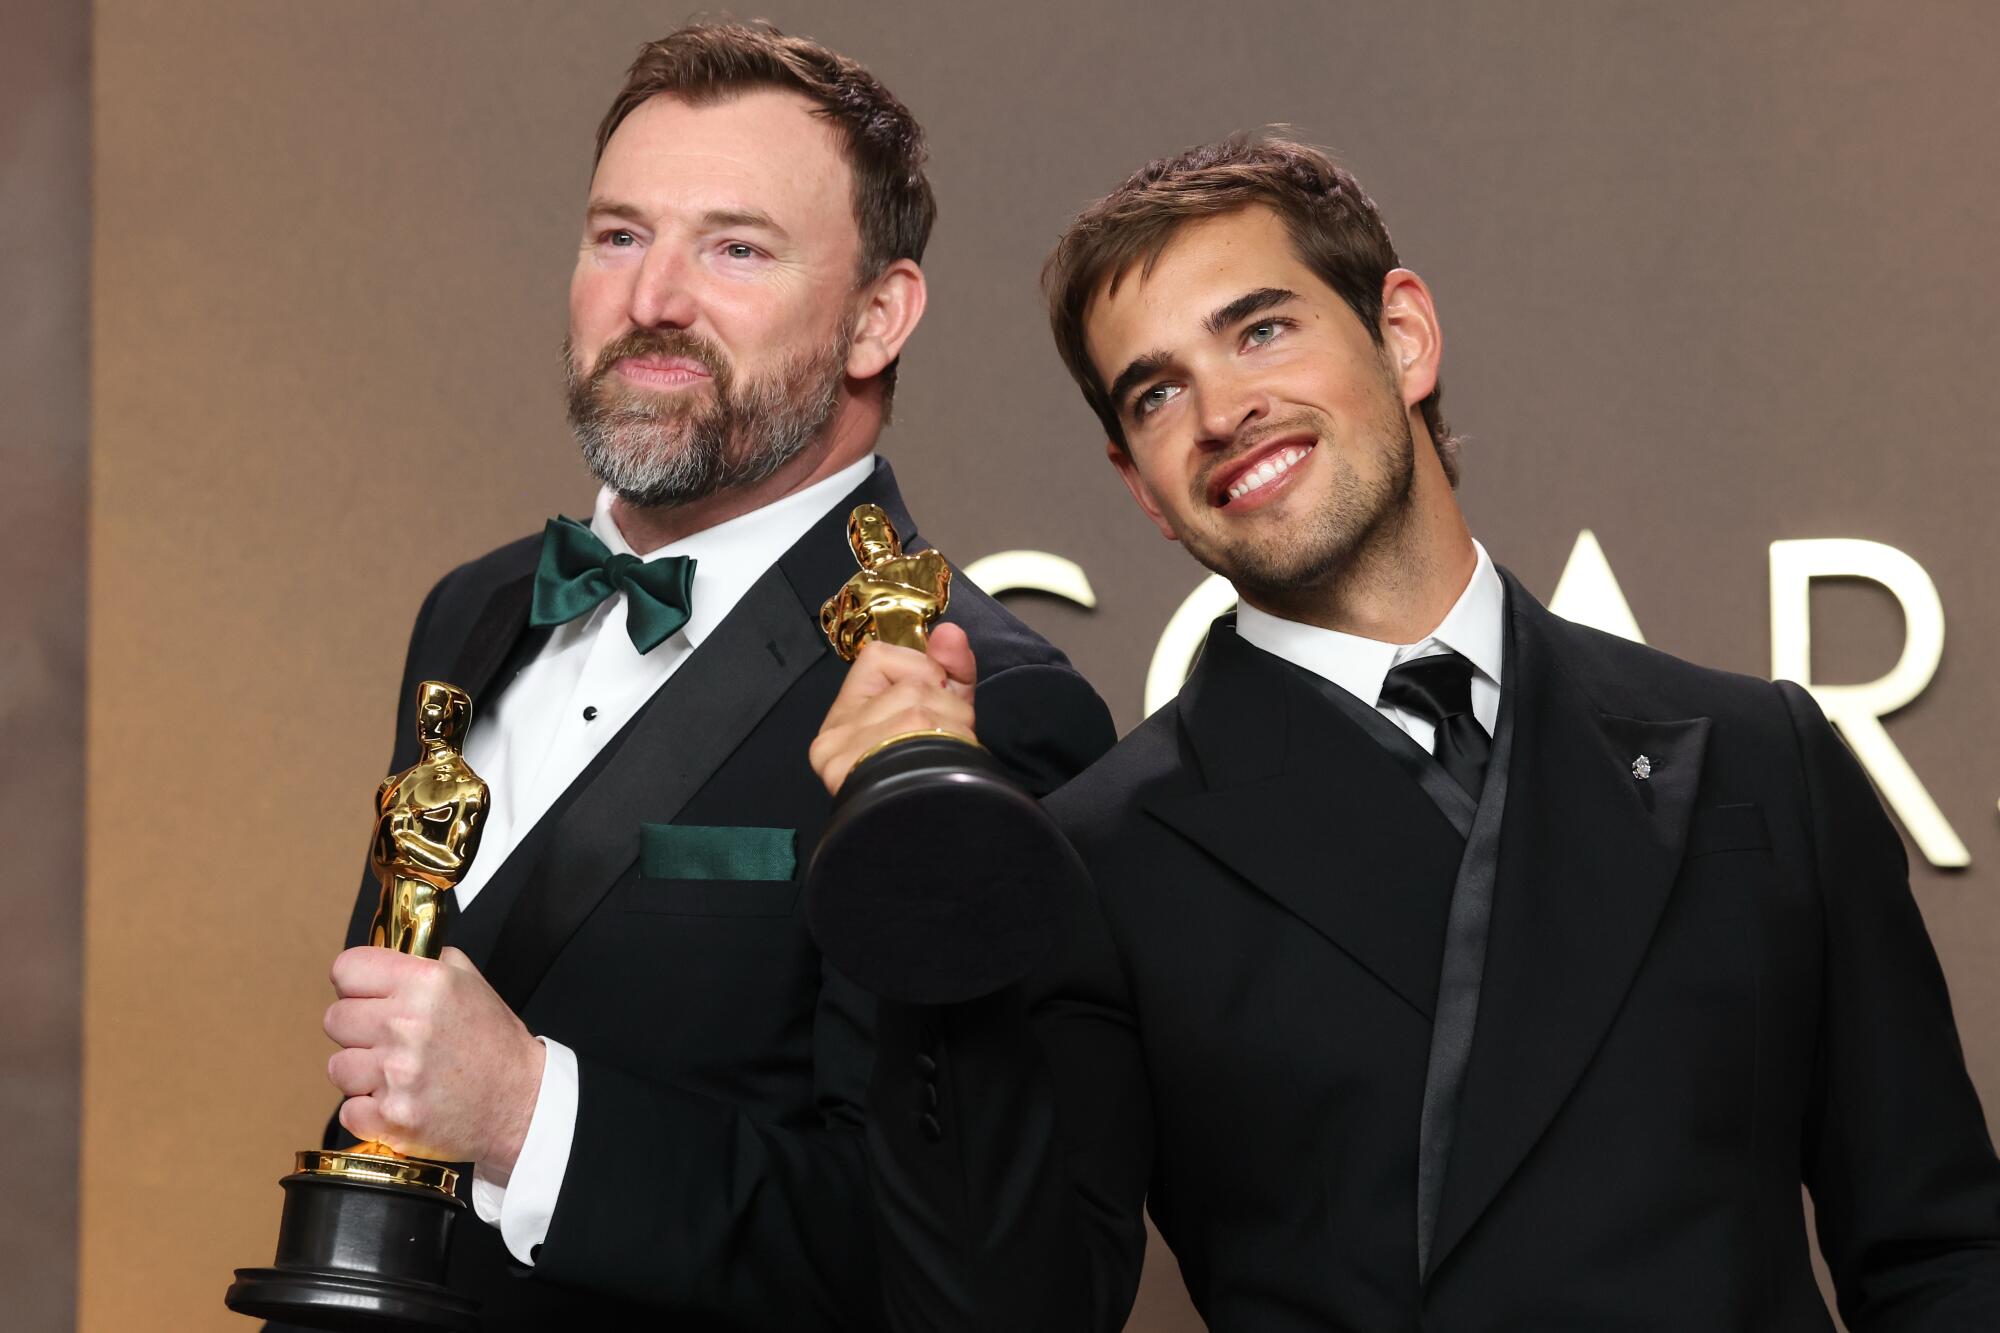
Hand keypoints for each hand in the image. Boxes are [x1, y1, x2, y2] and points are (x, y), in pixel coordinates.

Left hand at [324, 946, 544, 1174]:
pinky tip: (398, 1101)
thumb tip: (385, 953)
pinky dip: (369, 1111)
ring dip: (361, 1072)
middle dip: (357, 1028)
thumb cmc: (495, 1043)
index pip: (346, 969)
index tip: (366, 993)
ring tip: (396, 1073)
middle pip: (334, 1018)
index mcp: (427, 982)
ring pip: (337, 1066)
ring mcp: (397, 1075)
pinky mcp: (392, 1117)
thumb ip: (425, 960)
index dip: (354, 982)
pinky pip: (348, 1111)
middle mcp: (408, 1025)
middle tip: (388, 1038)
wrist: (522, 1102)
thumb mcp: (470, 981)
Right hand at [809, 622, 976, 794]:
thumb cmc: (936, 782)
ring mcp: (841, 753)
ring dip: (955, 729)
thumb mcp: (945, 716)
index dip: (919, 668)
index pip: (878, 658)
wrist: (935, 848)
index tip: (936, 695)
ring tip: (950, 759)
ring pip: (918, 703)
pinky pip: (918, 727)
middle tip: (948, 742)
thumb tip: (950, 632)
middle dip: (948, 708)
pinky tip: (947, 766)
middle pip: (910, 683)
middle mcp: (835, 735)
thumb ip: (950, 672)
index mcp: (846, 720)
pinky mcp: (853, 769)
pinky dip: (950, 742)